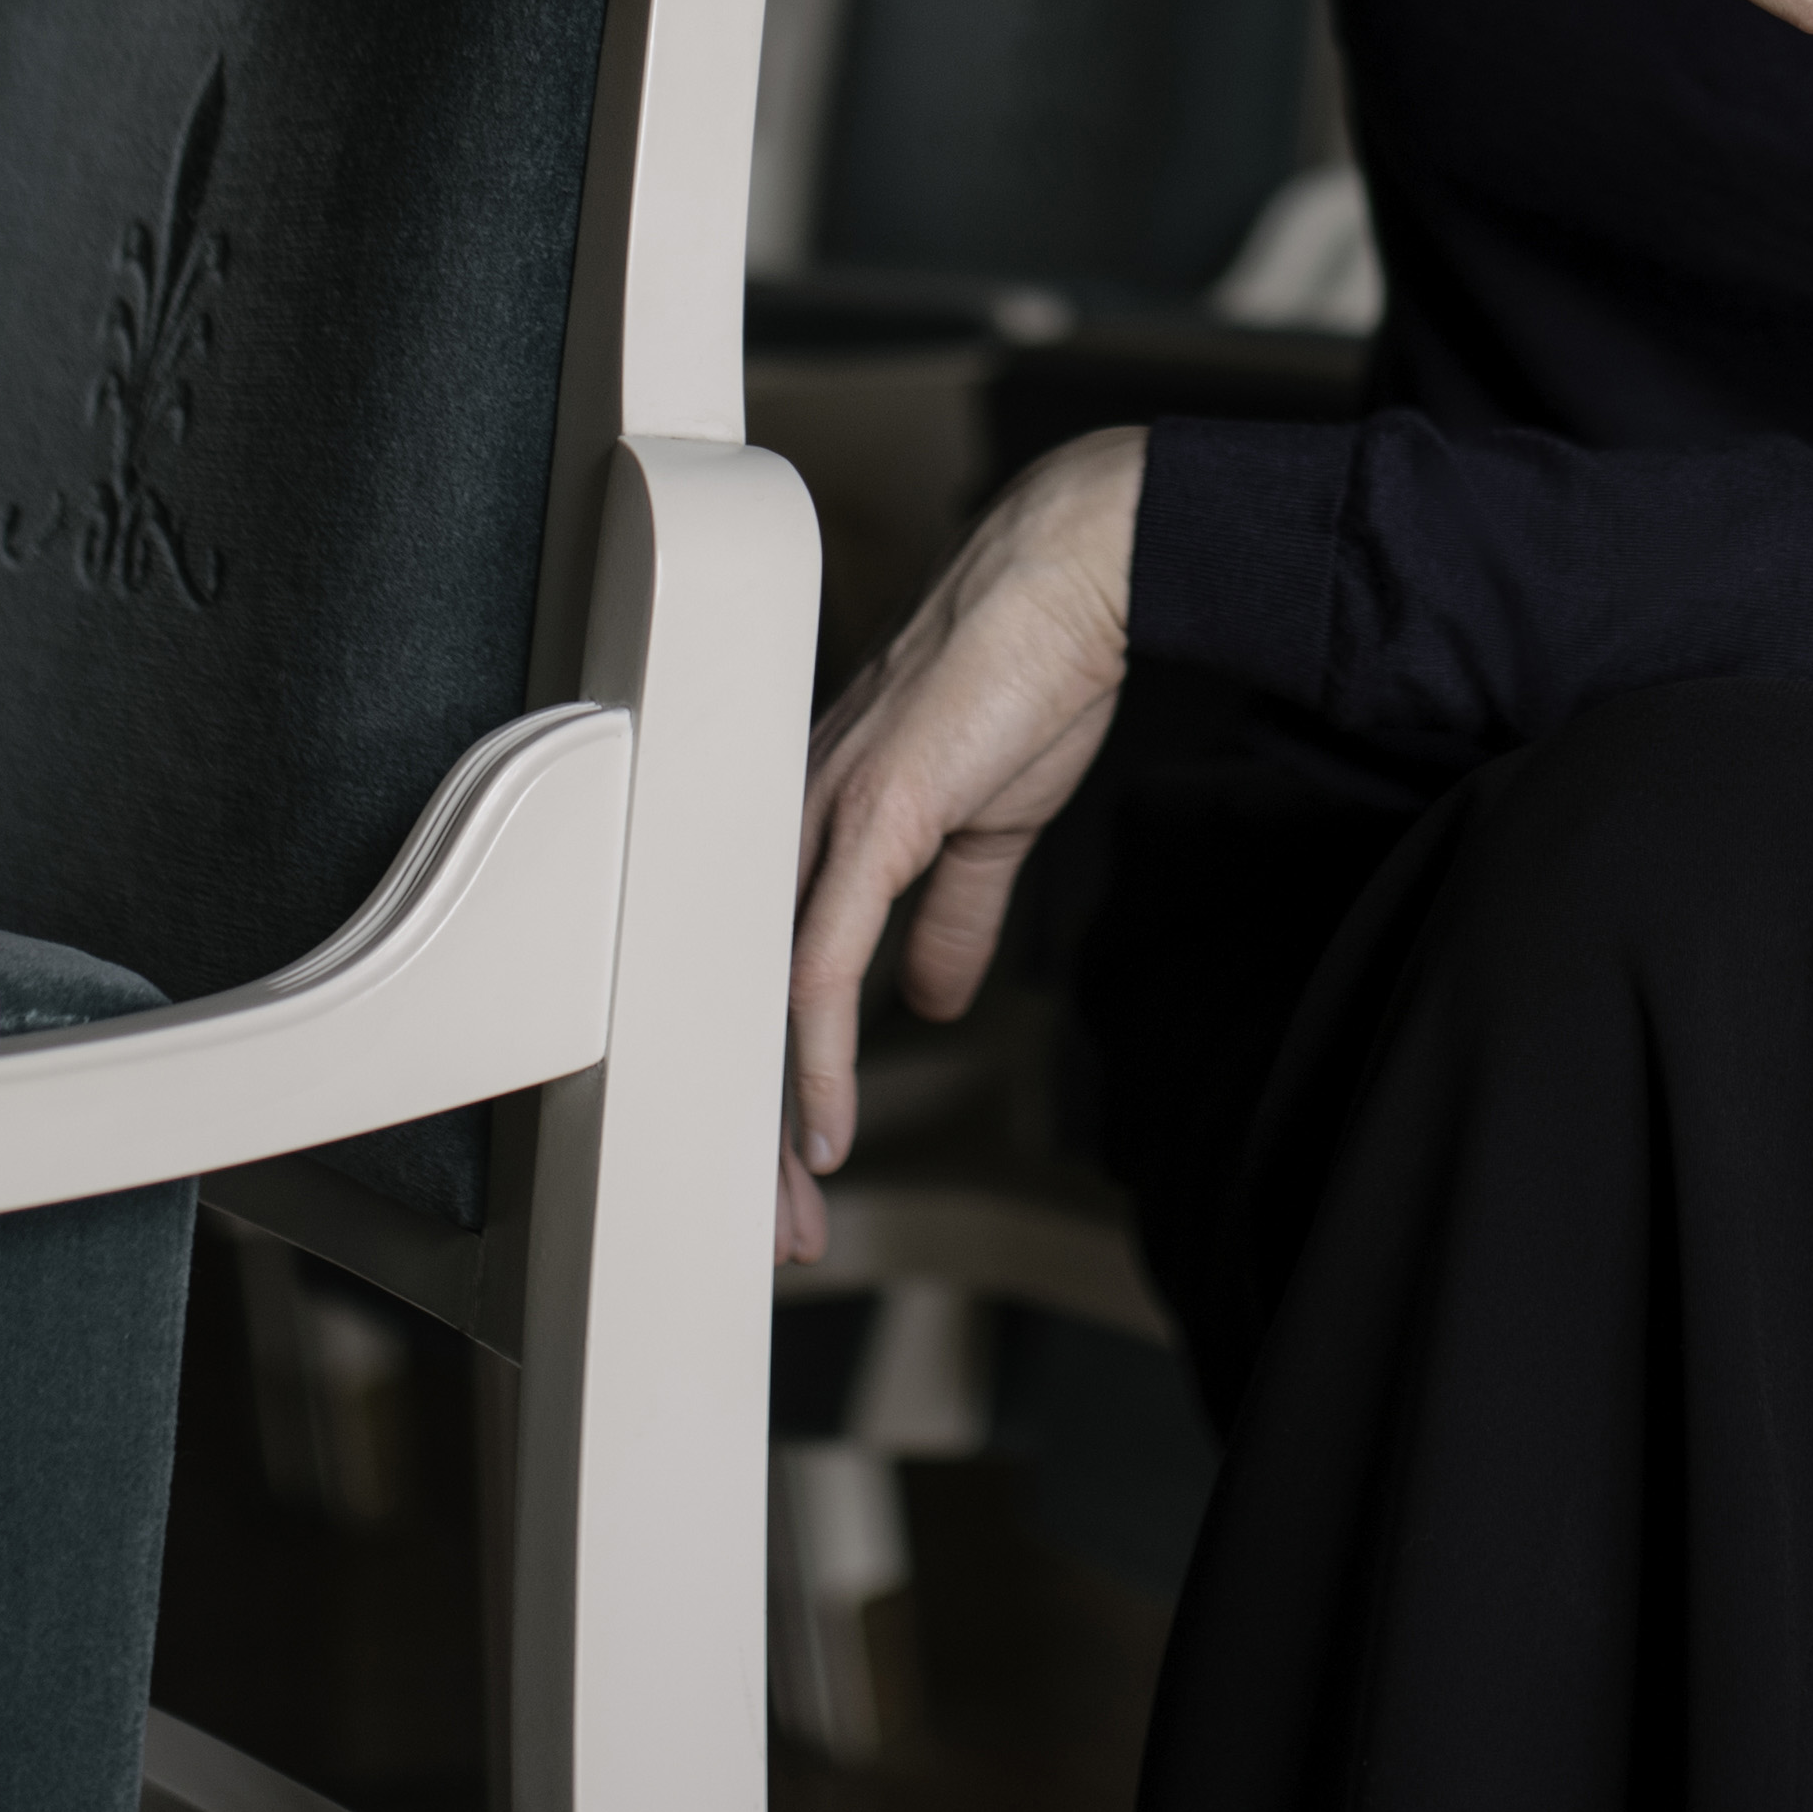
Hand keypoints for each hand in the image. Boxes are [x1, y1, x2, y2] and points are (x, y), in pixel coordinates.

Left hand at [785, 424, 1147, 1267]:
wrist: (1077, 580)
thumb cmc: (1029, 677)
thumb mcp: (987, 827)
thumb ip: (951, 916)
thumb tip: (932, 1000)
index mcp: (808, 820)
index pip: (761, 975)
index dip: (769, 1080)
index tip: (793, 1173)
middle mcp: (785, 819)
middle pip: (735, 1002)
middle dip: (751, 1131)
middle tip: (777, 1231)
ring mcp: (817, 815)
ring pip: (760, 1000)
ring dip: (774, 1122)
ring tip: (793, 1212)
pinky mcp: (868, 815)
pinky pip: (820, 962)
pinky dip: (814, 1056)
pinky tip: (826, 1129)